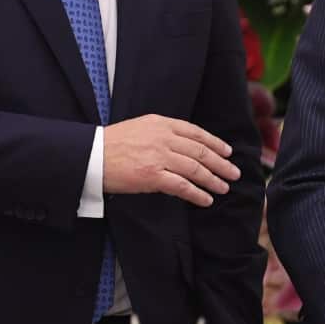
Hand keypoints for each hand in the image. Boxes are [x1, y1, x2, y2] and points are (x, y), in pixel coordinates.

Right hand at [102, 115, 239, 206]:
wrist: (91, 155)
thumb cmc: (112, 143)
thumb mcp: (140, 127)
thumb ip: (162, 132)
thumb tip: (183, 144)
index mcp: (161, 123)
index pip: (196, 132)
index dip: (214, 143)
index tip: (227, 151)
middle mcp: (163, 138)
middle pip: (200, 151)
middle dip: (220, 163)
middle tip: (233, 173)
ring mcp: (159, 157)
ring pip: (195, 169)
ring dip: (213, 180)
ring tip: (223, 188)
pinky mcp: (152, 176)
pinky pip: (181, 186)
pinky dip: (197, 194)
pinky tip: (206, 200)